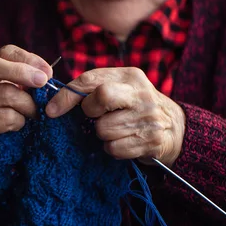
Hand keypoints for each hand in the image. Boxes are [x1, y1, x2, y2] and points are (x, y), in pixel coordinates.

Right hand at [0, 45, 52, 168]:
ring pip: (4, 94)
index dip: (28, 58)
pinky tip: (19, 126)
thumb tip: (47, 74)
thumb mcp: (19, 91)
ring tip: (35, 113)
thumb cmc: (9, 111)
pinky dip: (19, 122)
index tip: (47, 71)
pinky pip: (5, 118)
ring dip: (28, 104)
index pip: (5, 52)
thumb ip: (31, 80)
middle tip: (43, 81)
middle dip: (21, 72)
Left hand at [45, 68, 185, 165]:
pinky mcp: (152, 140)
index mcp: (129, 76)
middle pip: (101, 96)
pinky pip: (115, 148)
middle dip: (89, 111)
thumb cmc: (136, 108)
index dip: (66, 95)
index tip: (50, 111)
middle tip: (94, 117)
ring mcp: (149, 117)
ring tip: (115, 131)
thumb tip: (55, 100)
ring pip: (104, 129)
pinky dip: (112, 149)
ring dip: (102, 135)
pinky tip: (123, 142)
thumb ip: (94, 88)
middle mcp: (141, 93)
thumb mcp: (121, 89)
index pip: (90, 79)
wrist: (175, 128)